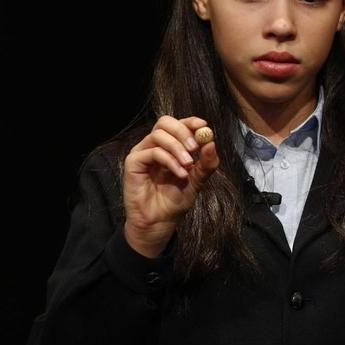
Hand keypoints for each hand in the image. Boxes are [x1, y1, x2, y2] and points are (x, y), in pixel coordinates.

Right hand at [122, 115, 219, 256]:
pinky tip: (181, 174)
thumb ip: (206, 164)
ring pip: (158, 135)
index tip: (204, 126)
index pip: (178, 124)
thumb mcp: (197, 180)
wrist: (160, 222)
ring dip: (178, 148)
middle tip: (195, 148)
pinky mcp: (133, 163)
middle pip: (164, 122)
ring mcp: (142, 153)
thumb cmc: (175, 201)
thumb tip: (211, 142)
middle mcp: (154, 146)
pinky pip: (152, 152)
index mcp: (169, 147)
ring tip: (188, 166)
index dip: (190, 122)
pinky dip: (169, 160)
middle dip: (183, 131)